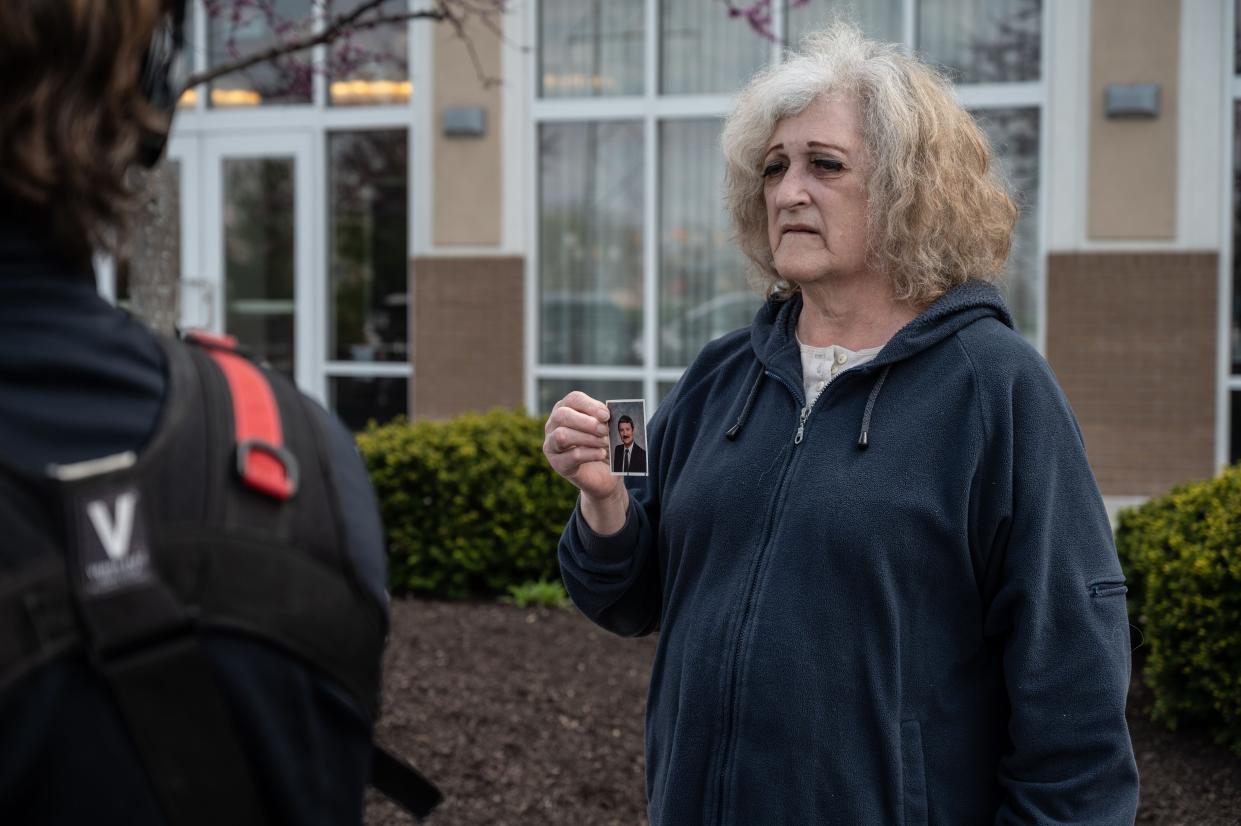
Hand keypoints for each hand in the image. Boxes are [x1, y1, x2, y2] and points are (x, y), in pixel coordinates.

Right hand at [543, 392, 627, 532]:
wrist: (604, 475)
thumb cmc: (604, 446)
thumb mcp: (607, 429)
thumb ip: (605, 420)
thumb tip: (608, 416)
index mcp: (566, 410)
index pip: (573, 400)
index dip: (590, 405)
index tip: (606, 415)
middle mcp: (553, 425)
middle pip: (562, 415)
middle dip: (587, 422)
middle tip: (604, 430)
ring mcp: (552, 445)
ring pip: (562, 435)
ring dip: (588, 438)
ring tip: (605, 443)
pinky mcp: (558, 464)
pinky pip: (572, 455)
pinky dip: (590, 453)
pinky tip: (601, 454)